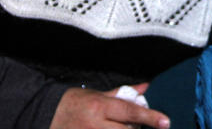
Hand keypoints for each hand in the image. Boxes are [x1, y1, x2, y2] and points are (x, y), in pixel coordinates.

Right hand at [50, 83, 169, 128]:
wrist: (45, 115)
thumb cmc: (74, 103)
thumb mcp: (98, 94)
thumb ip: (123, 93)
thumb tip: (145, 86)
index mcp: (100, 106)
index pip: (130, 111)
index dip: (149, 117)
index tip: (166, 122)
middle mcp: (95, 124)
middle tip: (134, 125)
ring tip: (118, 127)